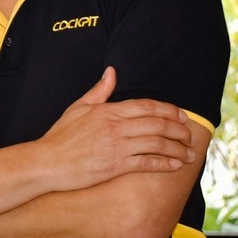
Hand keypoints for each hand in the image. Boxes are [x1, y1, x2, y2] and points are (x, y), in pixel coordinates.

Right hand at [37, 67, 194, 191]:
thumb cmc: (60, 136)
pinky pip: (147, 163)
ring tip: (189, 153)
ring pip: (157, 144)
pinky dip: (165, 164)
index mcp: (107, 111)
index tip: (181, 116)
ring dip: (177, 149)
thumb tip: (112, 72)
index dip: (168, 110)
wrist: (47, 162)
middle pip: (157, 124)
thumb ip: (99, 91)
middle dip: (179, 130)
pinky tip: (175, 165)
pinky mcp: (115, 166)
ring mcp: (116, 147)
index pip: (146, 106)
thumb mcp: (77, 108)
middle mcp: (114, 127)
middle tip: (189, 135)